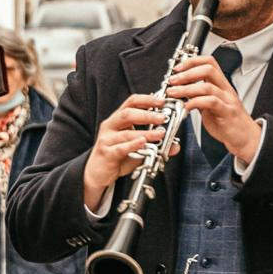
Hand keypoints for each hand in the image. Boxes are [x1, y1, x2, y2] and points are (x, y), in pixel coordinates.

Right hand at [83, 93, 171, 208]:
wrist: (98, 174)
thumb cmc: (116, 157)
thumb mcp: (138, 149)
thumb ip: (155, 145)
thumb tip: (175, 146)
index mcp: (118, 120)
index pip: (131, 102)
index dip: (147, 99)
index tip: (162, 101)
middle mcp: (110, 126)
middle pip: (127, 114)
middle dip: (147, 114)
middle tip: (163, 117)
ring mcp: (106, 139)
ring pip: (126, 132)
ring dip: (146, 133)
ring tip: (160, 134)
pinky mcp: (106, 153)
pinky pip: (120, 148)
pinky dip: (132, 145)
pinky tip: (142, 143)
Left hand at [163, 55, 262, 165]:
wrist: (244, 137)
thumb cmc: (227, 122)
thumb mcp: (209, 106)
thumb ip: (197, 96)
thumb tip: (181, 89)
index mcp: (221, 84)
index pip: (209, 62)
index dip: (191, 62)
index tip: (177, 68)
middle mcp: (225, 89)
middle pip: (208, 69)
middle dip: (187, 73)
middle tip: (172, 80)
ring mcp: (227, 100)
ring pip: (207, 87)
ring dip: (187, 88)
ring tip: (173, 93)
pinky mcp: (227, 112)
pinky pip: (211, 103)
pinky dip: (195, 102)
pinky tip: (186, 106)